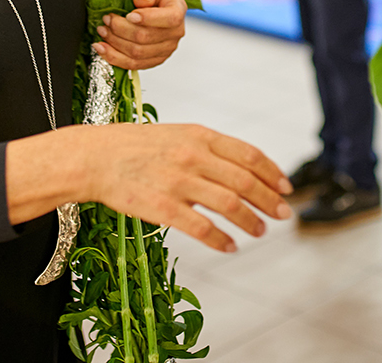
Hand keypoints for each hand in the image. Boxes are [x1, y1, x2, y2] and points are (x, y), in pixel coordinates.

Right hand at [9, 123, 293, 251]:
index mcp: (200, 135)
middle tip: (282, 214)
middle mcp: (193, 156)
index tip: (285, 187)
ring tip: (260, 232)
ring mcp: (177, 182)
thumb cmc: (138, 146)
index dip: (272, 172)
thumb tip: (244, 167)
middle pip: (244, 181)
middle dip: (269, 200)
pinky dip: (221, 240)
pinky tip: (230, 247)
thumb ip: (210, 148)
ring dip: (251, 221)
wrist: (95, 157)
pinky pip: (201, 228)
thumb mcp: (178, 134)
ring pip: (229, 204)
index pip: (248, 154)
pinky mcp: (161, 207)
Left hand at [95, 0, 186, 69]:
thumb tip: (142, 1)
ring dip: (114, 43)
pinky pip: (133, 65)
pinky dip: (114, 57)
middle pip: (146, 37)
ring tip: (102, 31)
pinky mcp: (154, 61)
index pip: (169, 19)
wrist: (150, 6)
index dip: (148, 19)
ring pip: (137, 53)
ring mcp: (166, 50)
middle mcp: (176, 33)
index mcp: (178, 10)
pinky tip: (101, 48)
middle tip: (106, 19)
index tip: (129, 14)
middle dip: (120, 29)